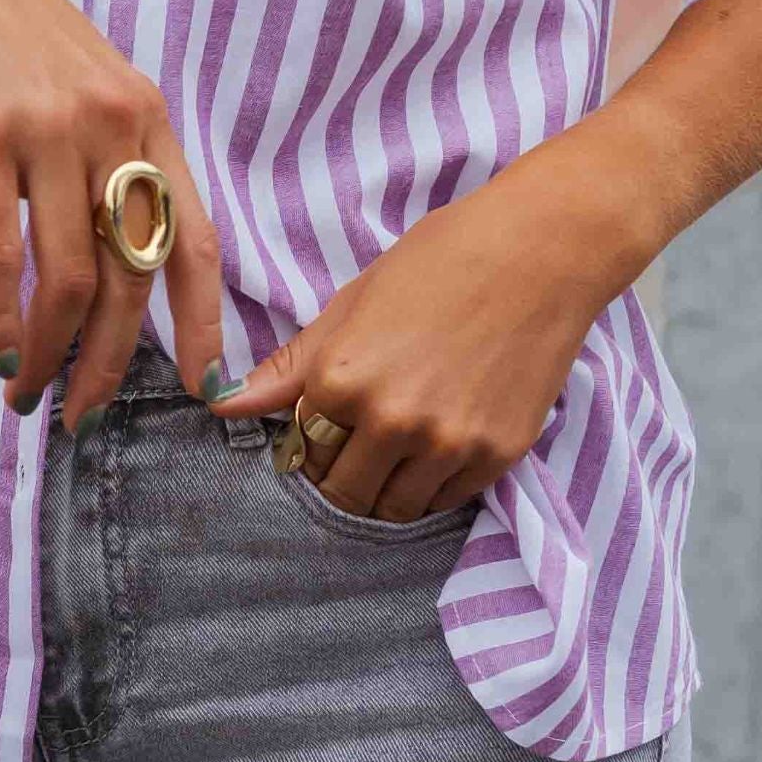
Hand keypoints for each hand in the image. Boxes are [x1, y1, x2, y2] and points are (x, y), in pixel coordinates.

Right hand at [0, 0, 228, 418]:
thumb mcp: (78, 77)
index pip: (195, 238)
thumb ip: (105, 152)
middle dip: (108, 361)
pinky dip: (0, 319)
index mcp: (145, 115)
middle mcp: (111, 125)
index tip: (201, 385)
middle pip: (132, 275)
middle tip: (80, 412)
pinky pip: (1, 254)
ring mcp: (48, 130)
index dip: (204, 321)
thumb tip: (113, 248)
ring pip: (68, 278)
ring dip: (49, 354)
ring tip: (25, 392)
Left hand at [215, 136, 658, 519]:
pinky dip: (435, 485)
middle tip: (362, 445)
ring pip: (394, 509)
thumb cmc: (440, 262)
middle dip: (344, 475)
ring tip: (402, 445)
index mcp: (342, 381)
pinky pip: (447, 501)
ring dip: (388, 487)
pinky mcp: (497, 455)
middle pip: (344, 493)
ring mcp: (447, 444)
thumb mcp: (351, 305)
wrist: (540, 252)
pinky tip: (440, 443)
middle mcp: (391, 421)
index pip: (302, 452)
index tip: (328, 428)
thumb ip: (289, 368)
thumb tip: (222, 405)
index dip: (311, 443)